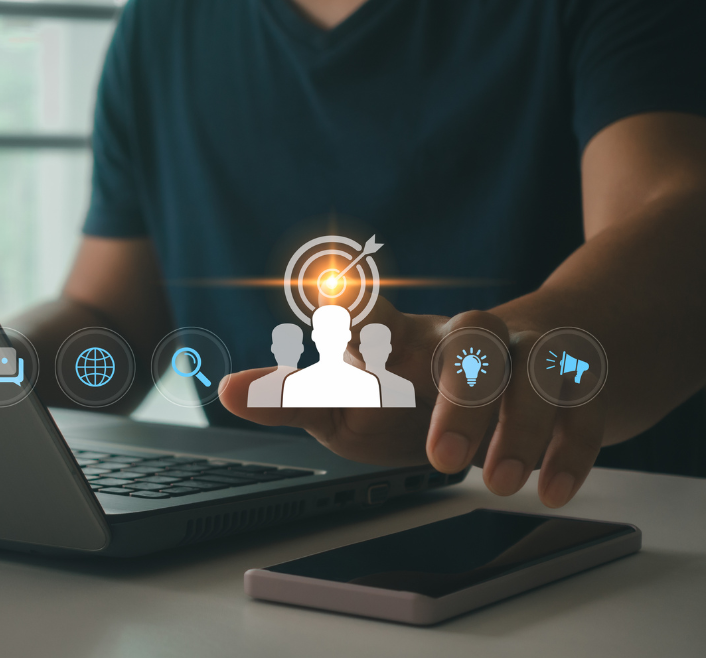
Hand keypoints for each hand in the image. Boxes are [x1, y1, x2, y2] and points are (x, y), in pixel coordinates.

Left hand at [219, 300, 604, 506]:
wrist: (521, 360)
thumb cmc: (416, 386)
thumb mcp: (354, 396)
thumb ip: (296, 399)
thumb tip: (224, 391)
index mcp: (406, 336)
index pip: (380, 321)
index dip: (361, 320)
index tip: (335, 318)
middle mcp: (469, 336)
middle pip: (475, 342)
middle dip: (463, 397)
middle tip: (439, 459)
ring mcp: (526, 353)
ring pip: (538, 369)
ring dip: (522, 426)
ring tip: (500, 483)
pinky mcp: (573, 381)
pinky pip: (584, 404)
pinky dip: (573, 446)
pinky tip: (551, 489)